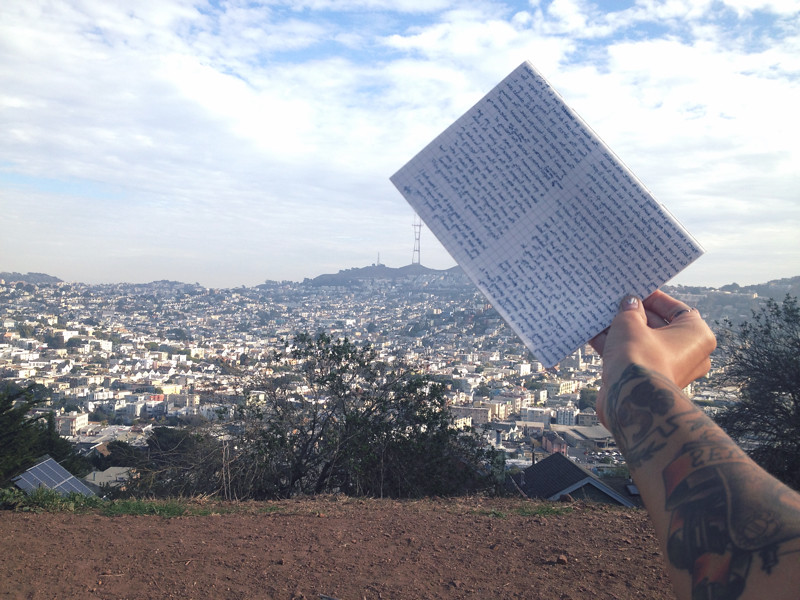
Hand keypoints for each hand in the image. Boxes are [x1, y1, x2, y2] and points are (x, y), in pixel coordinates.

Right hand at [590, 290, 715, 422]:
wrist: (630, 400)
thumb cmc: (640, 358)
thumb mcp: (630, 323)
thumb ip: (629, 309)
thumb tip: (629, 303)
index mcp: (696, 335)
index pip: (677, 309)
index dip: (654, 298)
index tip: (637, 291)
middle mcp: (689, 354)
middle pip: (658, 326)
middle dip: (635, 315)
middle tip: (616, 303)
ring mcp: (669, 369)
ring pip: (643, 343)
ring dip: (622, 331)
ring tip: (602, 317)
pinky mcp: (649, 382)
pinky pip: (634, 358)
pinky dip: (617, 348)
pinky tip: (595, 336)